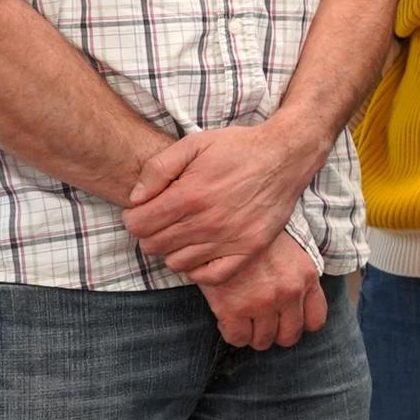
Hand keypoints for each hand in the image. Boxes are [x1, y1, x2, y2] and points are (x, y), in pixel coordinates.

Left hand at [126, 123, 318, 275]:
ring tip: (183, 232)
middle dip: (150, 233)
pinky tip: (200, 250)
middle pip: (153, 246)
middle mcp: (208, 222)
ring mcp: (230, 239)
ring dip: (172, 250)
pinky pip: (211, 276)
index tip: (144, 210)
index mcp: (189, 195)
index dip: (134, 217)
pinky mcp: (249, 249)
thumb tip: (135, 198)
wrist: (285, 156)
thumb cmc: (237, 148)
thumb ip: (157, 168)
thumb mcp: (193, 144)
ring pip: (177, 263)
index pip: (138, 225)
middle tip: (163, 220)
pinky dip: (198, 268)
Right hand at [191, 233, 326, 348]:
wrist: (224, 226)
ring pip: (263, 341)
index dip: (300, 324)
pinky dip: (234, 334)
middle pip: (289, 336)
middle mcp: (289, 293)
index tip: (287, 319)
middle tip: (263, 323)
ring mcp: (262, 303)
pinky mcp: (233, 309)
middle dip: (275, 332)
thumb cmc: (257, 239)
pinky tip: (229, 319)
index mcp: (307, 278)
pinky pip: (238, 339)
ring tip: (245, 319)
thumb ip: (300, 278)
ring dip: (253, 334)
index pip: (315, 321)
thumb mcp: (292, 253)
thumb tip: (298, 303)